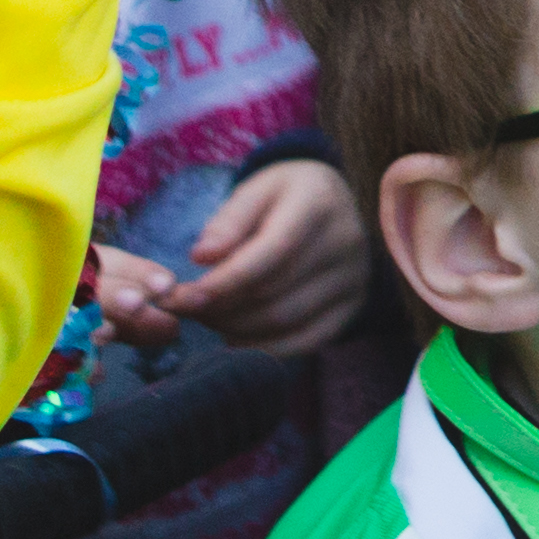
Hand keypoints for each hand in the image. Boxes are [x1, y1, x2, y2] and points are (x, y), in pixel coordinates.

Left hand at [94, 157, 374, 351]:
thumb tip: (202, 257)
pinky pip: (305, 342)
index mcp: (320, 203)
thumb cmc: (284, 197)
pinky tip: (236, 337)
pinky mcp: (353, 307)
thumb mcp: (256, 190)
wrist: (335, 206)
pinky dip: (263, 348)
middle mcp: (346, 242)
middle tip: (185, 310)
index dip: (225, 280)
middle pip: (275, 291)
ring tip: (207, 319)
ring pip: (285, 321)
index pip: (273, 251)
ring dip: (235, 328)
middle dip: (220, 308)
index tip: (183, 296)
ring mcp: (355, 278)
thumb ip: (229, 221)